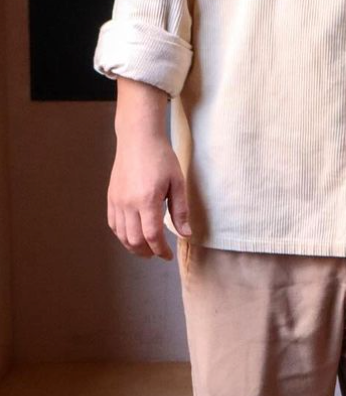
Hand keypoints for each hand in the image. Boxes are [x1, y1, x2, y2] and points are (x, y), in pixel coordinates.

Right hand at [107, 129, 190, 259]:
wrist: (138, 139)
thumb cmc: (162, 158)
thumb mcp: (177, 182)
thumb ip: (180, 210)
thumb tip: (185, 234)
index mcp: (147, 200)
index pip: (152, 236)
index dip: (160, 250)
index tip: (168, 256)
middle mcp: (128, 204)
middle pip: (134, 240)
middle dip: (147, 252)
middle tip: (158, 254)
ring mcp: (116, 201)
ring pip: (121, 235)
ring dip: (133, 246)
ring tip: (146, 249)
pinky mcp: (110, 198)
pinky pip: (113, 224)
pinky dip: (122, 235)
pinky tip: (132, 236)